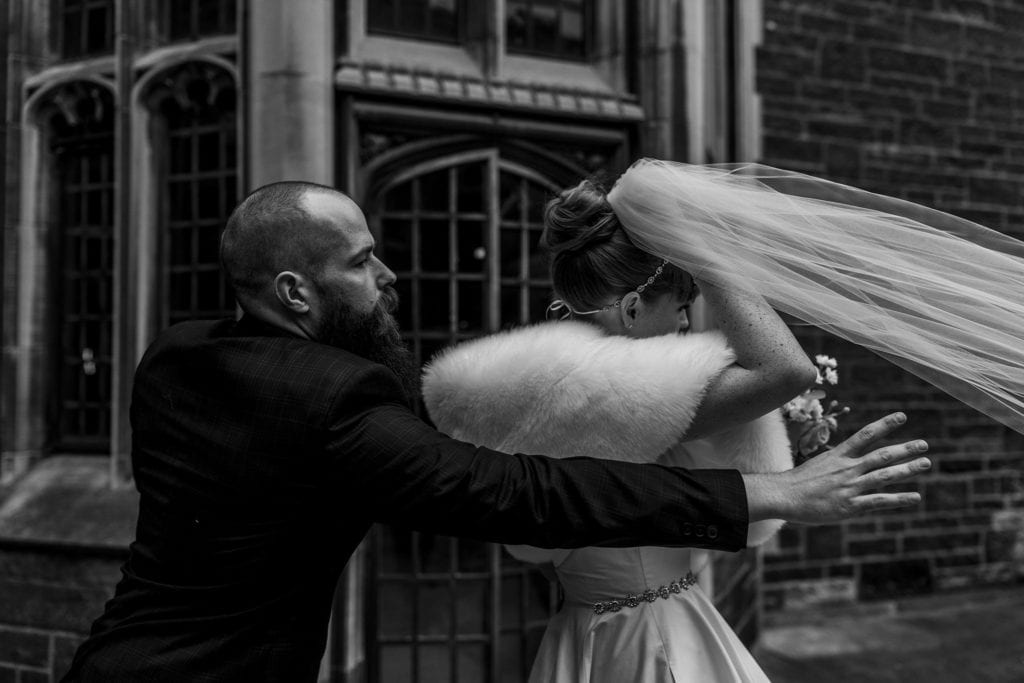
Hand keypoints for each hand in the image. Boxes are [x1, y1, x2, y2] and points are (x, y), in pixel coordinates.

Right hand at [744, 412, 929, 523]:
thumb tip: (848, 455)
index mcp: (839, 455)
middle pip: (881, 455)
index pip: (865, 435)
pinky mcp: (850, 505)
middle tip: (924, 444)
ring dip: (907, 469)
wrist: (782, 495)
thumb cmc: (798, 481)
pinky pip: (879, 501)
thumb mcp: (819, 463)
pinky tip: (916, 497)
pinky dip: (899, 499)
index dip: (885, 425)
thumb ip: (837, 461)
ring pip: (884, 475)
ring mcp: (849, 486)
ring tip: (926, 463)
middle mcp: (847, 468)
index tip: (902, 416)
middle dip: (904, 449)